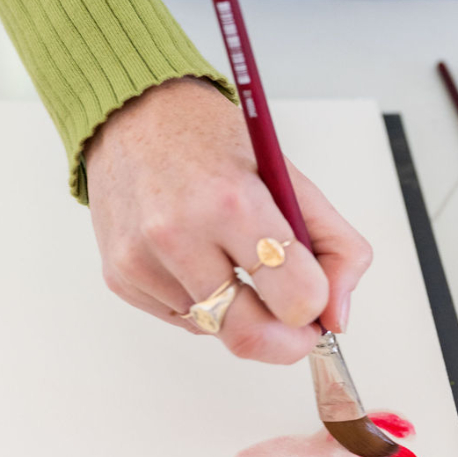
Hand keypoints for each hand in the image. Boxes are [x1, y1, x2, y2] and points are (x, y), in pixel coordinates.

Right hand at [84, 78, 372, 362]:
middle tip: (296, 322)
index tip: (315, 297)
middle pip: (249, 336)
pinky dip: (202, 302)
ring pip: (216, 331)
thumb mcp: (288, 175)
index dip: (315, 306)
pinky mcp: (119, 277)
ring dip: (238, 311)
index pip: (295, 298)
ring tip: (231, 258)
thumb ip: (335, 244)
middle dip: (285, 342)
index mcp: (232, 203)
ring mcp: (143, 260)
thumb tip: (337, 315)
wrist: (132, 114)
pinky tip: (195, 257)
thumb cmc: (211, 141)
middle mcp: (179, 234)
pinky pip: (181, 320)